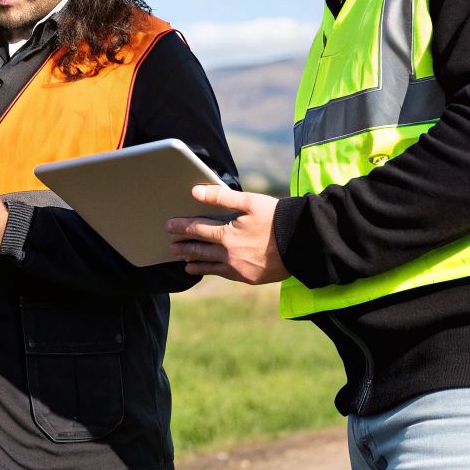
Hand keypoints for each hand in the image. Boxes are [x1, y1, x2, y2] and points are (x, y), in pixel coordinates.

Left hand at [166, 184, 288, 283]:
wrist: (301, 242)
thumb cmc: (275, 218)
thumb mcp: (250, 202)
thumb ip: (221, 197)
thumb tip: (195, 192)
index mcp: (227, 235)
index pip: (197, 230)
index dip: (182, 227)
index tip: (169, 226)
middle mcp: (229, 255)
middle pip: (200, 250)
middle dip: (184, 247)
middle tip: (171, 246)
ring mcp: (238, 269)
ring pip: (210, 266)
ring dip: (195, 263)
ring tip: (184, 262)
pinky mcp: (248, 278)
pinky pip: (225, 275)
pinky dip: (213, 272)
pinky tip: (210, 270)